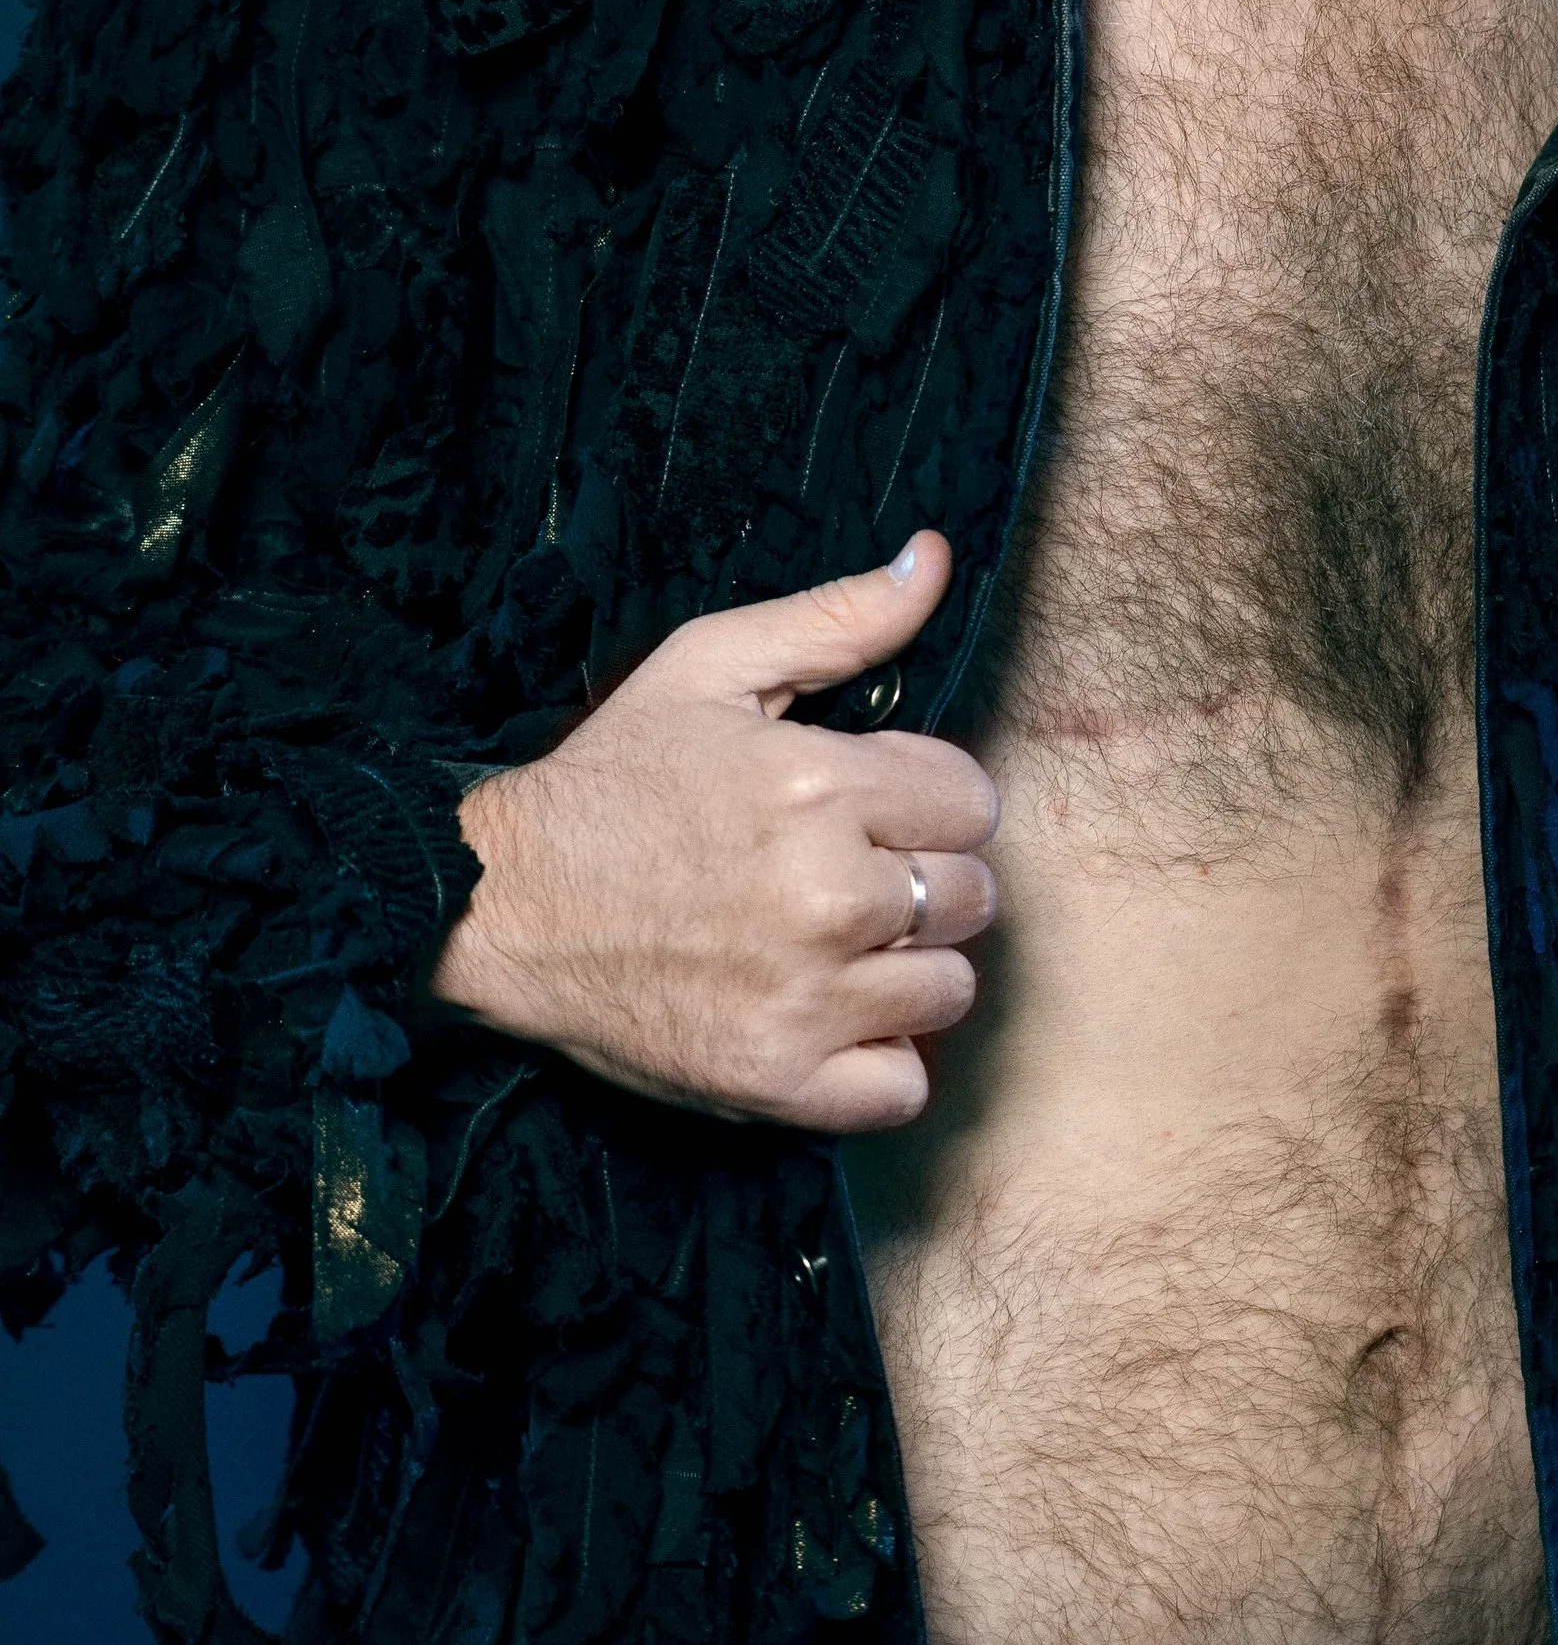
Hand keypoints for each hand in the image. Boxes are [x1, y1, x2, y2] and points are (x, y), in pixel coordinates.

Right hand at [431, 532, 996, 1131]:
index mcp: (820, 785)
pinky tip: (830, 1016)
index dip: (927, 800)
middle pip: (970, 896)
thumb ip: (838, 617)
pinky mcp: (777, 1081)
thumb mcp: (710, 667)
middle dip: (922, 879)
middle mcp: (825, 894)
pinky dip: (879, 1059)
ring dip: (907, 969)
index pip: (974, 802)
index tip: (871, 811)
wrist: (496, 905)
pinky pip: (904, 1087)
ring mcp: (804, 997)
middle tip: (846, 876)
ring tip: (837, 946)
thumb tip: (937, 557)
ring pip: (950, 989)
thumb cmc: (610, 780)